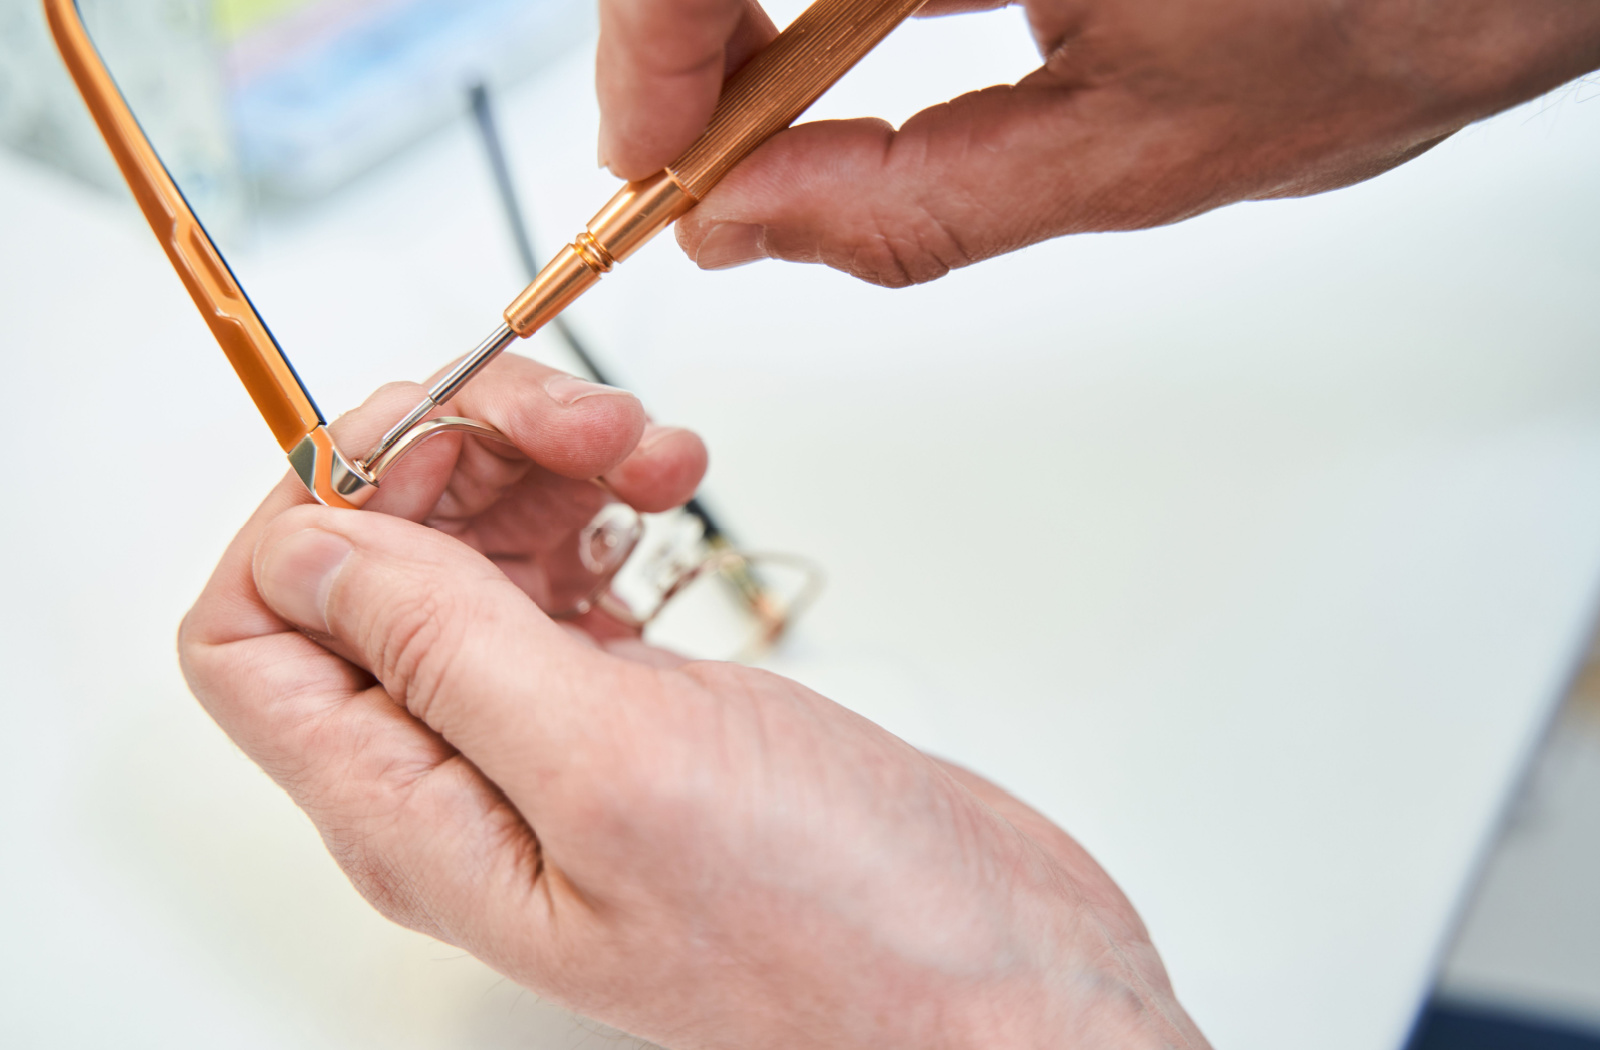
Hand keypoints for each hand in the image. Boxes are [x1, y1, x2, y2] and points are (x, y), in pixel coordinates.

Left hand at [180, 364, 1211, 1048]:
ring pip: (472, 550)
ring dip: (538, 466)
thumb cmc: (829, 923)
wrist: (986, 971)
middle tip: (583, 426)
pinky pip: (562, 572)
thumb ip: (442, 650)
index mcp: (413, 811)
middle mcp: (462, 775)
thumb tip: (309, 547)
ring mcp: (550, 737)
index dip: (314, 511)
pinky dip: (599, 506)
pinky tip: (667, 497)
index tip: (433, 444)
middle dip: (456, 455)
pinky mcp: (631, 707)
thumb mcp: (612, 769)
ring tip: (647, 454)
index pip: (256, 633)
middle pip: (370, 564)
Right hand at [597, 0, 1599, 285]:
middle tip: (699, 149)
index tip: (648, 157)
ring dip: (758, 11)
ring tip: (766, 109)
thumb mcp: (1132, 156)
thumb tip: (750, 227)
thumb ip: (911, 202)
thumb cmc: (1393, 8)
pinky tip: (841, 35)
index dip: (653, 53)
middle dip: (689, 32)